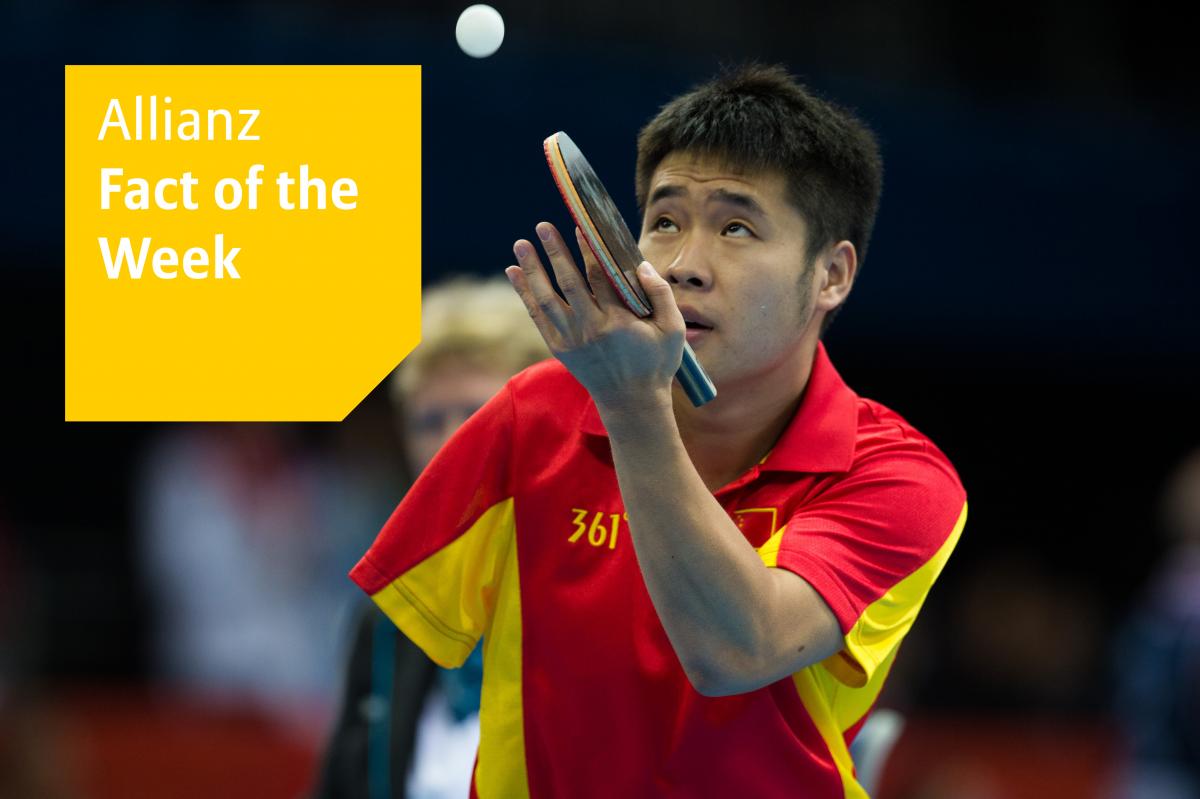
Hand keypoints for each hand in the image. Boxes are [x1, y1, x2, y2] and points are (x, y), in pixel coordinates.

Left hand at [505, 222, 684, 412]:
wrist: (631, 403)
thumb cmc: (656, 364)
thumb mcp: (673, 330)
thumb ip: (661, 294)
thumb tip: (640, 265)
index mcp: (620, 322)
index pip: (601, 276)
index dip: (589, 249)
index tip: (581, 226)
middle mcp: (592, 329)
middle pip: (569, 282)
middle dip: (555, 252)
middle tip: (543, 226)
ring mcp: (572, 339)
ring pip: (547, 298)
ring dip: (533, 269)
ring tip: (521, 244)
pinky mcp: (559, 348)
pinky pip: (538, 316)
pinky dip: (525, 294)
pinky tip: (514, 272)